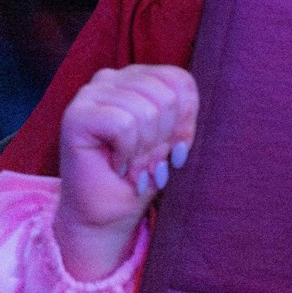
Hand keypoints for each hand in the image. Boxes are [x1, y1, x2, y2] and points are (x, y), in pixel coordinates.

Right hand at [53, 64, 197, 280]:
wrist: (107, 215)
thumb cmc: (143, 174)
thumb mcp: (174, 137)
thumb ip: (184, 110)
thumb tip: (217, 96)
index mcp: (136, 77)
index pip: (180, 81)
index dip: (185, 120)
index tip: (173, 149)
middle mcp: (110, 78)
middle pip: (166, 96)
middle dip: (164, 139)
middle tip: (148, 162)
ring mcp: (89, 94)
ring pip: (146, 111)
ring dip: (145, 150)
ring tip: (132, 165)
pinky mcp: (75, 115)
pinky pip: (124, 125)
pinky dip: (128, 152)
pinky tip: (116, 164)